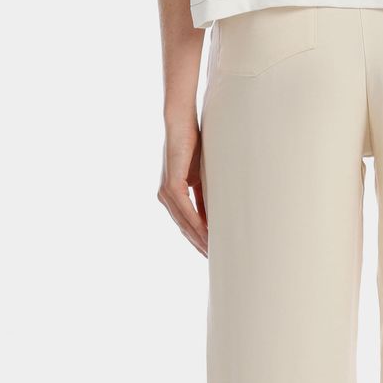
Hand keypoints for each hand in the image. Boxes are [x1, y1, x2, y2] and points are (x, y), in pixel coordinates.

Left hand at [158, 120, 207, 256]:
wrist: (181, 123)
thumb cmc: (193, 144)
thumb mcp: (202, 174)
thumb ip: (204, 194)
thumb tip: (216, 213)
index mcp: (172, 195)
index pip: (186, 223)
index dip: (199, 239)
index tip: (212, 252)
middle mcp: (166, 197)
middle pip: (184, 228)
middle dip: (200, 245)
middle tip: (216, 260)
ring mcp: (166, 192)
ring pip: (184, 223)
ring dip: (199, 238)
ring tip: (214, 251)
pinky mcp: (171, 185)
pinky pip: (185, 210)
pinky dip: (197, 223)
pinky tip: (207, 233)